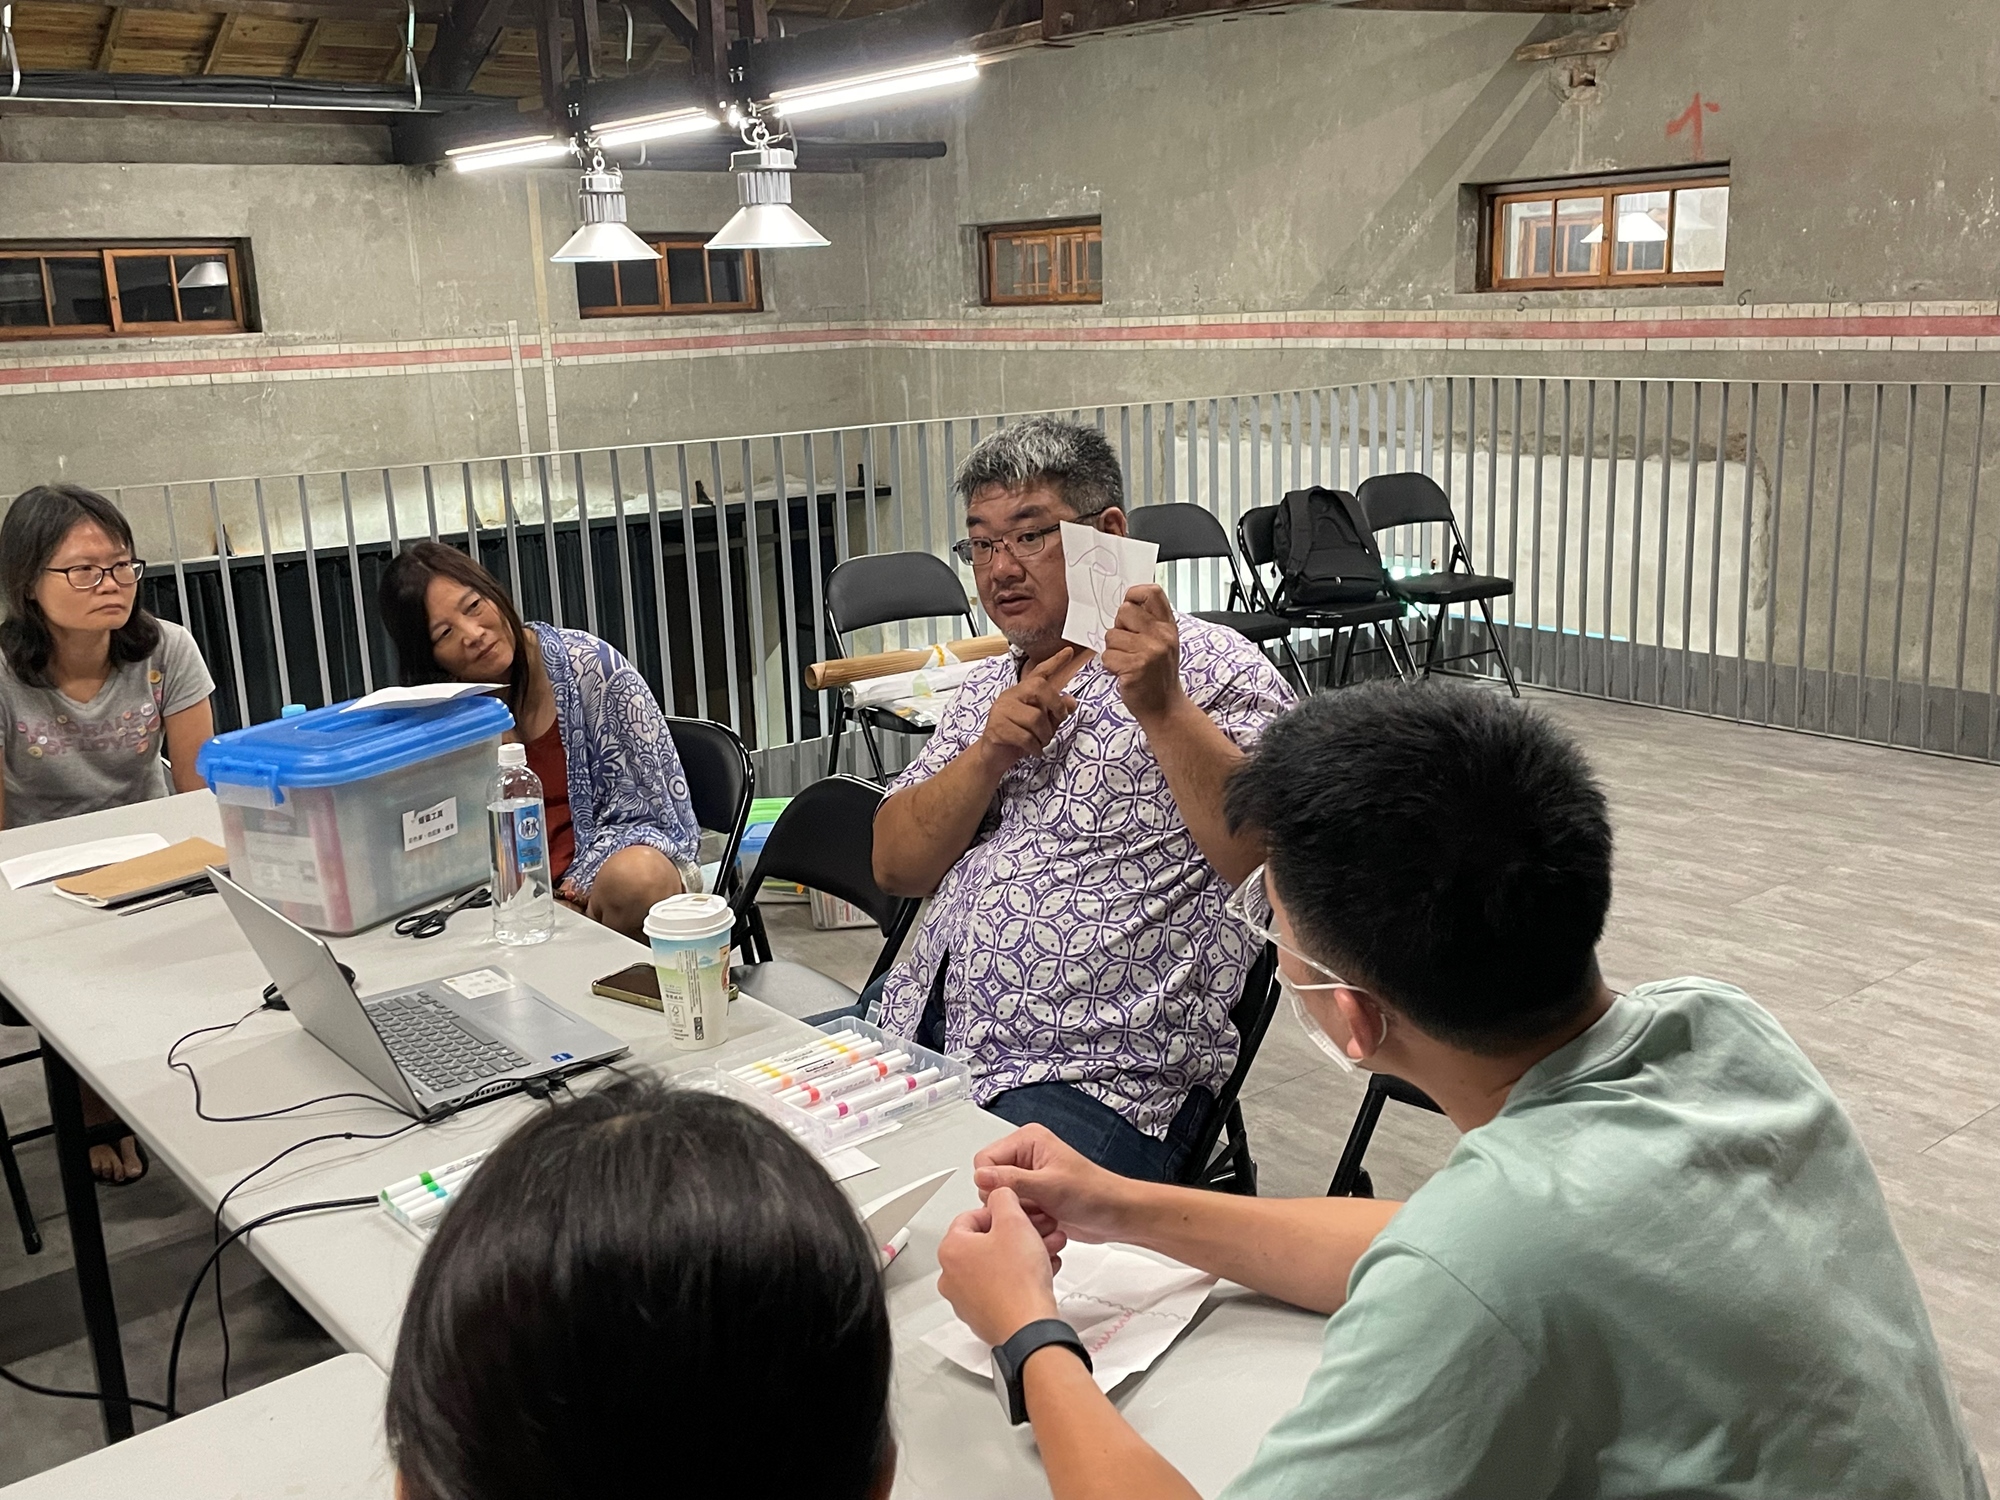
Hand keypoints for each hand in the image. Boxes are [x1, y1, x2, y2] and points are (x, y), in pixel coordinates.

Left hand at [936, 1187, 1061, 1347]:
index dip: (1000, 1212)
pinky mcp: (983, 1316)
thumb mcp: (1014, 1222)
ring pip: (997, 1266)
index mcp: (951, 1250)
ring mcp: (966, 1299)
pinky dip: (1021, 1279)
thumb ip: (1004, 1198)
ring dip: (1024, 1255)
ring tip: (1048, 1252)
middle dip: (1018, 1235)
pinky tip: (1044, 1274)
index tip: (1017, 1216)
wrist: (1029, 1328)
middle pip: (986, 1243)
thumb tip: (1000, 1195)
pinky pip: (1001, 1288)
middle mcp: (952, 1276)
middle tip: (1038, 1233)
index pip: (971, 1217)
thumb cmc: (1018, 1283)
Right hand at [973, 1124, 1134, 1249]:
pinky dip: (1025, 1222)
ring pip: (1000, 1201)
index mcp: (1027, 1140)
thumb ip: (1012, 1180)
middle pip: (989, 1182)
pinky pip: (1012, 1213)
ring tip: (1044, 1214)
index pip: (984, 1161)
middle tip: (1036, 1205)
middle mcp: (1025, 1156)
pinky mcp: (1032, 1198)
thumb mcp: (1049, 1186)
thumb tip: (980, 1176)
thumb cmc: (1094, 1193)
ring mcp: (1027, 1178)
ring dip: (1020, 1214)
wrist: (1115, 1215)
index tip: (1016, 1196)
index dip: (994, 1183)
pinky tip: (1046, 1221)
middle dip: (1010, 1201)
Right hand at [976, 648, 1079, 770]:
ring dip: (1045, 735)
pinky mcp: (997, 727)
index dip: (1055, 662)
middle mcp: (1010, 696)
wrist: (992, 757)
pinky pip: (1026, 736)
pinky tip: (1033, 751)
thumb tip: (1071, 701)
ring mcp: (1001, 710)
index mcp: (1022, 692)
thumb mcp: (1042, 724)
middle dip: (1055, 706)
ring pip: (1035, 718)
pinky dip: (1035, 747)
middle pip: (1039, 688)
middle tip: (1059, 720)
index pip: (1039, 673)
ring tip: (1041, 742)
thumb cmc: (1017, 739)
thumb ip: (1055, 712)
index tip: (1069, 652)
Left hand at [1101, 585, 1182, 722]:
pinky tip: (1124, 673)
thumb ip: (1148, 623)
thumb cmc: (1159, 675)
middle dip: (1119, 628)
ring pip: (1111, 635)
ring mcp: (1150, 651)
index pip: (1152, 592)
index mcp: (1168, 626)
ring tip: (1128, 662)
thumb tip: (1123, 606)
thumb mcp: (1164, 643)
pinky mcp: (1135, 667)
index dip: (1134, 595)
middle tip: (1129, 646)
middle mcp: (1162, 635)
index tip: (1130, 606)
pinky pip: (1107, 656)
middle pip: (1124, 611)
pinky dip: (1110, 666)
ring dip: (1113, 650)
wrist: (1165, 708)